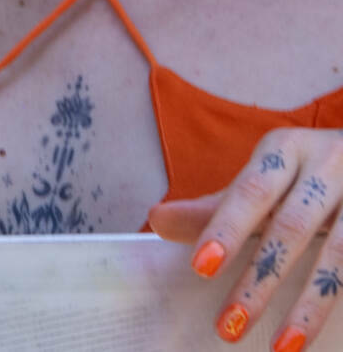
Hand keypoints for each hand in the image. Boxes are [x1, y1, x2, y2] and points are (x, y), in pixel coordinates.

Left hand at [154, 127, 342, 349]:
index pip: (251, 191)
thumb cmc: (309, 171)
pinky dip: (341, 298)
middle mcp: (328, 166)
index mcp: (286, 150)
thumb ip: (219, 206)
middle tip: (229, 324)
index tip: (202, 267)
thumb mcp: (267, 175)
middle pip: (292, 227)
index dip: (226, 228)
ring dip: (309, 306)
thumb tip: (158, 221)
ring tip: (282, 346)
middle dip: (260, 280)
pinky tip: (314, 332)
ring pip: (339, 255)